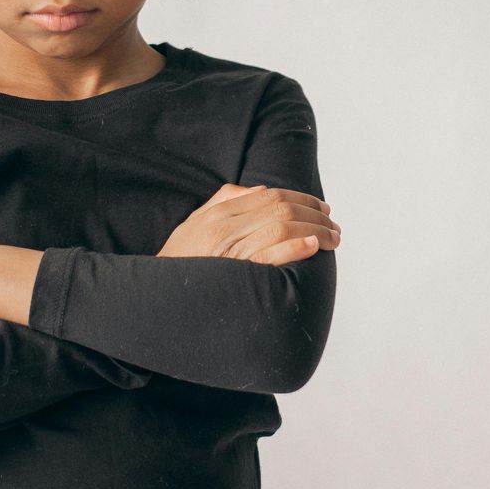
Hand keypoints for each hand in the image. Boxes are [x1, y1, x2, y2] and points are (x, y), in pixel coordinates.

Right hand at [159, 184, 340, 264]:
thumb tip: (257, 189)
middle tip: (334, 224)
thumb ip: (222, 203)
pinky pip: (269, 255)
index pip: (268, 195)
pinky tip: (312, 246)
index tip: (321, 207)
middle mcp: (224, 228)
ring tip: (333, 238)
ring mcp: (228, 251)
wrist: (155, 299)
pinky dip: (294, 248)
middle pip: (280, 208)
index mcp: (217, 214)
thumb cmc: (177, 263)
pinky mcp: (234, 276)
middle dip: (314, 214)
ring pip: (281, 228)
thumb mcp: (193, 226)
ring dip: (314, 230)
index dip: (301, 198)